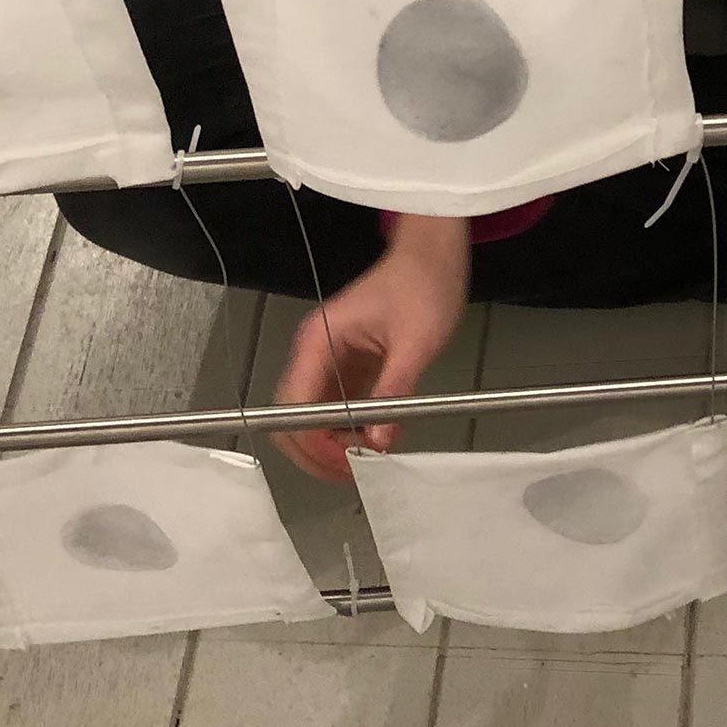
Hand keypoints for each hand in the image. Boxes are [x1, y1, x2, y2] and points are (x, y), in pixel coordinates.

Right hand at [271, 215, 469, 481]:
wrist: (433, 254)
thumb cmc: (423, 286)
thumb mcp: (415, 341)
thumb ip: (393, 390)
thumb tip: (378, 442)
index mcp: (319, 340)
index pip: (294, 404)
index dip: (312, 442)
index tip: (344, 463)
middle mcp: (314, 352)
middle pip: (293, 416)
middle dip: (316, 451)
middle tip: (354, 472)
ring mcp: (327, 359)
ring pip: (312, 416)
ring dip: (331, 444)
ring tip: (366, 462)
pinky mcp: (346, 366)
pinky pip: (335, 407)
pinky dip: (347, 429)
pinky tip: (373, 441)